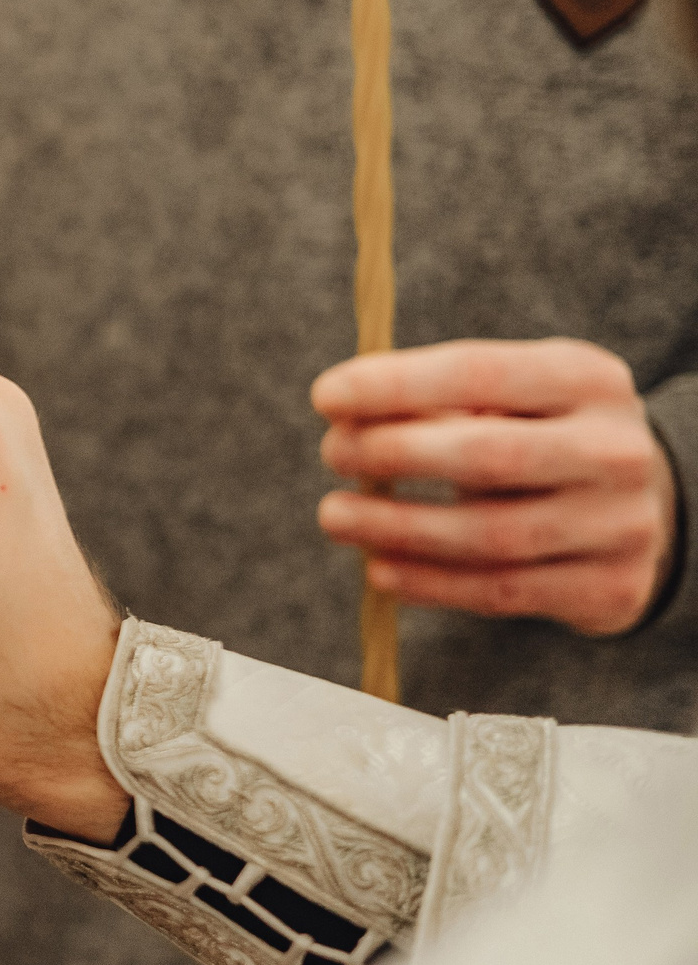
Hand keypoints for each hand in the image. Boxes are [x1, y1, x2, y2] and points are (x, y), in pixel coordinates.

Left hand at [313, 338, 682, 635]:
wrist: (639, 509)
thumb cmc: (541, 438)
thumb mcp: (510, 399)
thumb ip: (437, 402)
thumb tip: (344, 414)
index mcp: (588, 379)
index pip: (481, 374)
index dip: (396, 385)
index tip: (325, 397)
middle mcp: (617, 450)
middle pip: (488, 455)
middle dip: (393, 453)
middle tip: (333, 453)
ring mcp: (622, 524)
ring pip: (489, 535)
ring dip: (396, 528)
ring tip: (334, 514)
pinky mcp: (610, 588)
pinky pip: (501, 591)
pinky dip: (429, 583)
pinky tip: (379, 567)